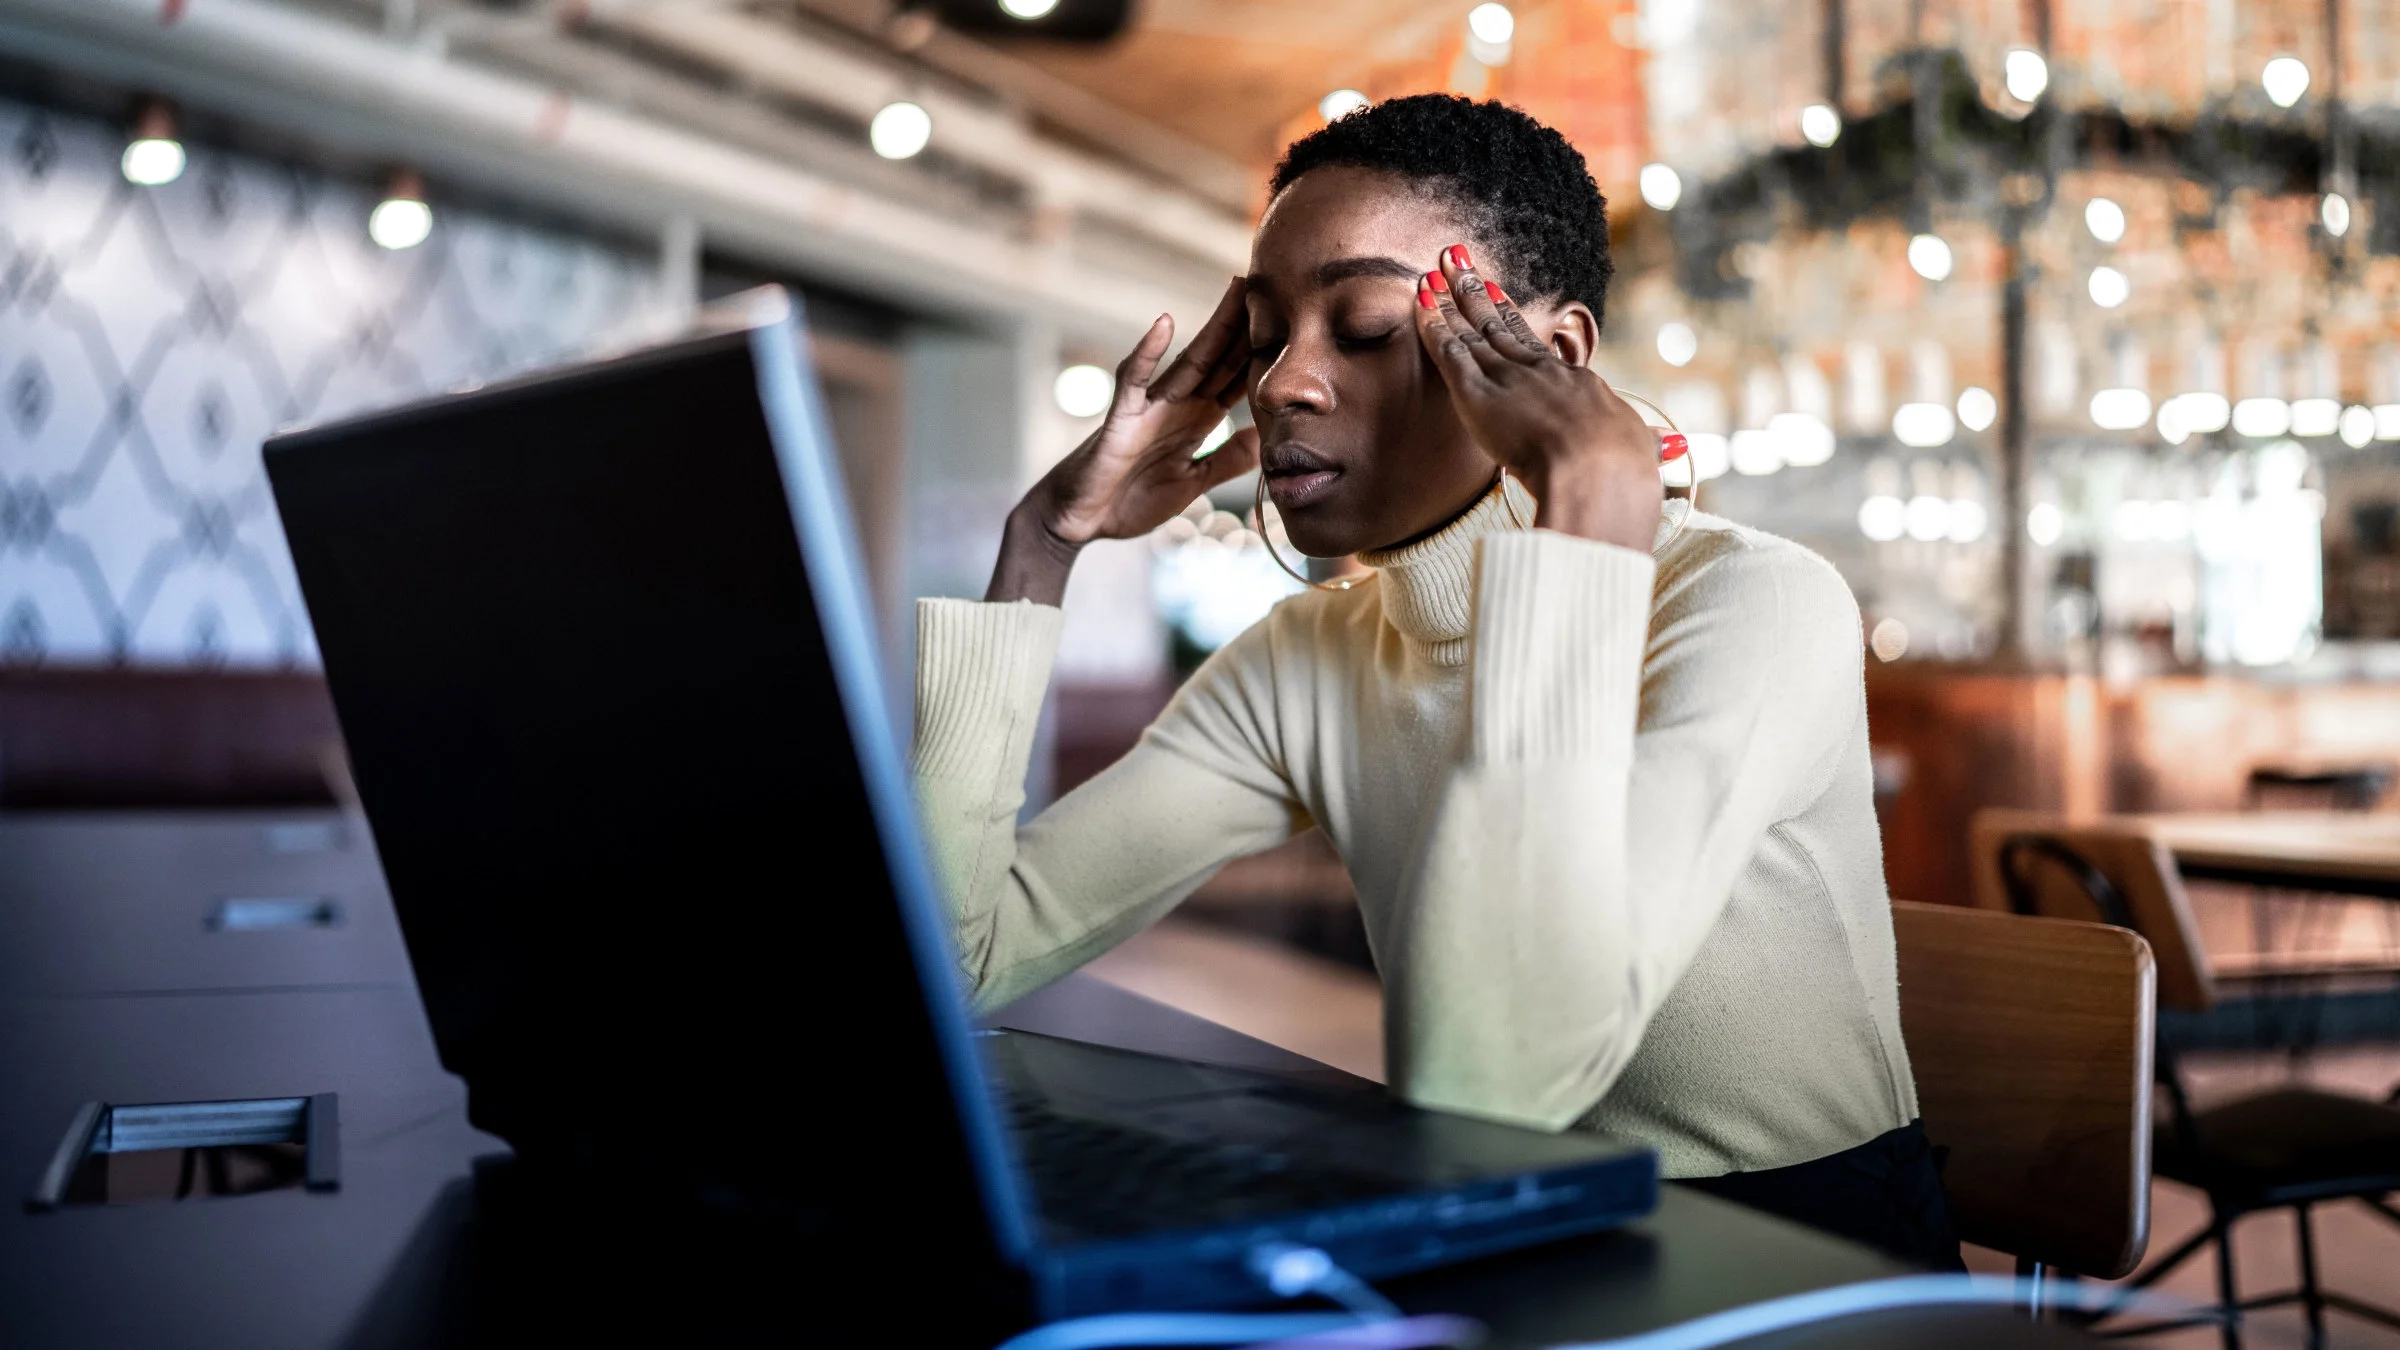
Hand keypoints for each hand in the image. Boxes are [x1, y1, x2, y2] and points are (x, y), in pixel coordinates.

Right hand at [987, 279, 1260, 603]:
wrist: (1081, 521)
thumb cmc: (1130, 500)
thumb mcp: (1193, 483)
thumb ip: (1227, 460)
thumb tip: (1268, 439)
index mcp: (1196, 421)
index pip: (1237, 381)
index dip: (1265, 355)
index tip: (1298, 327)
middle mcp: (1177, 406)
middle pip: (1220, 361)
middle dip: (1248, 327)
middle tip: (1278, 287)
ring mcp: (1149, 408)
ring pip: (1188, 361)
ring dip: (1213, 327)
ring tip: (1237, 290)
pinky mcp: (1120, 417)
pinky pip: (1134, 379)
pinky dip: (1147, 351)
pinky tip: (1164, 324)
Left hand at [1412, 247, 1664, 552]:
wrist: (1599, 471)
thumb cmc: (1623, 470)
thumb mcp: (1638, 453)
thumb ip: (1646, 447)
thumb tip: (1669, 447)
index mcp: (1577, 387)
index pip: (1536, 350)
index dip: (1512, 319)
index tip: (1495, 292)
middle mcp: (1540, 374)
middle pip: (1501, 326)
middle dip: (1475, 293)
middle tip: (1455, 260)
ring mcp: (1508, 381)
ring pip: (1472, 333)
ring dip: (1449, 300)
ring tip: (1433, 270)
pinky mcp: (1477, 396)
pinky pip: (1450, 356)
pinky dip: (1433, 328)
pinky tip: (1420, 304)